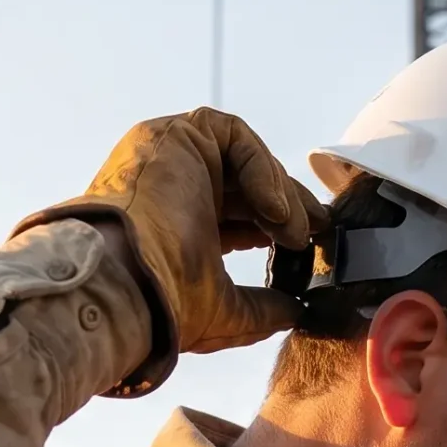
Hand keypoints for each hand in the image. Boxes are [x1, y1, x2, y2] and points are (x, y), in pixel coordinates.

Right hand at [26, 107, 327, 354]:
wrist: (127, 282)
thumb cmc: (163, 303)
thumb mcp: (222, 311)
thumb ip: (259, 308)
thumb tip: (294, 311)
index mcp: (178, 228)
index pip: (238, 217)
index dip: (274, 226)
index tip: (306, 245)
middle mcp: (171, 190)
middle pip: (244, 185)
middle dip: (287, 207)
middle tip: (318, 230)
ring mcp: (169, 159)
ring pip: (242, 159)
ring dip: (278, 193)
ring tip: (293, 232)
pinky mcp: (172, 135)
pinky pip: (233, 134)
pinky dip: (262, 167)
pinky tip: (274, 209)